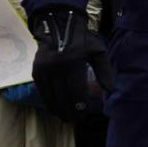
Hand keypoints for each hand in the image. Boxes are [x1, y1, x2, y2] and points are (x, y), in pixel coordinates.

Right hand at [29, 6, 113, 122]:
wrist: (60, 26)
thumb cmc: (83, 41)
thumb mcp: (98, 52)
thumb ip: (105, 71)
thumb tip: (110, 90)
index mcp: (73, 63)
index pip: (75, 90)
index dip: (79, 104)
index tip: (85, 114)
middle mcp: (56, 67)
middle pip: (61, 95)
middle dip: (68, 110)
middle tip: (74, 120)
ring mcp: (44, 69)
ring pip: (49, 94)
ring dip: (56, 108)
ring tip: (64, 117)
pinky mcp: (36, 70)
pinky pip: (41, 89)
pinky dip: (47, 100)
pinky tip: (53, 107)